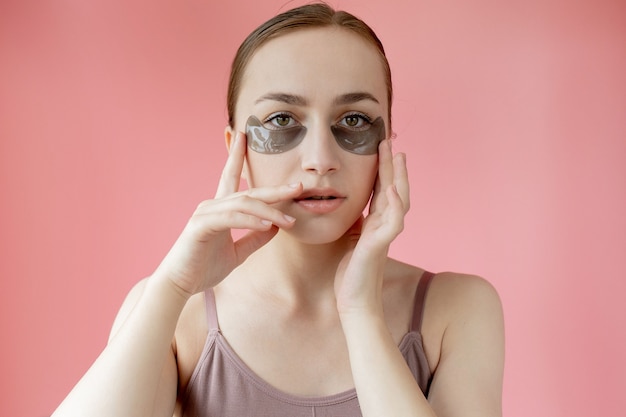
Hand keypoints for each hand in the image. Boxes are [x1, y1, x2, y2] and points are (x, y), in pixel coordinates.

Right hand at [153, 132, 301, 296]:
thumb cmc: (203, 268)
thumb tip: (275, 228)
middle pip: (248, 191)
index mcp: (220, 209)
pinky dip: (251, 221)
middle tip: (298, 185)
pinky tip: (267, 226)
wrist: (180, 285)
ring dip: (270, 212)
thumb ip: (255, 238)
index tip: (245, 137)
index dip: (238, 156)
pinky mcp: (201, 226)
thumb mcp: (237, 252)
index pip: (231, 177)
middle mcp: (212, 206)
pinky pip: (231, 218)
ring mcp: (205, 214)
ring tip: (290, 221)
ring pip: (244, 204)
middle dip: (275, 188)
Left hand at [334, 139, 409, 315]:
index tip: (381, 146)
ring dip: (399, 177)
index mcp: (375, 222)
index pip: (382, 189)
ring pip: (398, 199)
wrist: (354, 302)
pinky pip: (393, 222)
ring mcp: (385, 234)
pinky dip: (396, 204)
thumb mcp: (352, 240)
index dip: (383, 168)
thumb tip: (352, 207)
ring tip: (398, 155)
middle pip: (393, 187)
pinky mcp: (380, 245)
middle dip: (392, 164)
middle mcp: (384, 225)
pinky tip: (394, 189)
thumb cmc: (351, 274)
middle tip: (390, 140)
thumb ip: (357, 223)